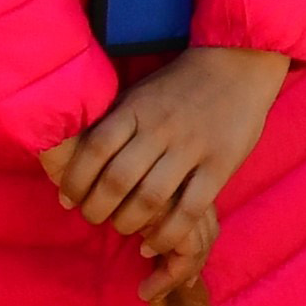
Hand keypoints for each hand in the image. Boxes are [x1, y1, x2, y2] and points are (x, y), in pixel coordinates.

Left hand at [40, 46, 284, 265]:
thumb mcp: (140, 93)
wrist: (237, 62)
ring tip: (122, 229)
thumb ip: (114, 123)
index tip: (68, 199)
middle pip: (118, 179)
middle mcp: (161, 127)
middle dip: (97, 209)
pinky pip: (190, 209)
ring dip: (128, 223)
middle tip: (92, 219)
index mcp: (136, 108)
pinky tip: (153, 243)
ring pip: (151, 199)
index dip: (76, 180)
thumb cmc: (179, 84)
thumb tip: (73, 158)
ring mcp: (192, 146)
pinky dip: (167, 233)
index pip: (95, 148)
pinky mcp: (220, 164)